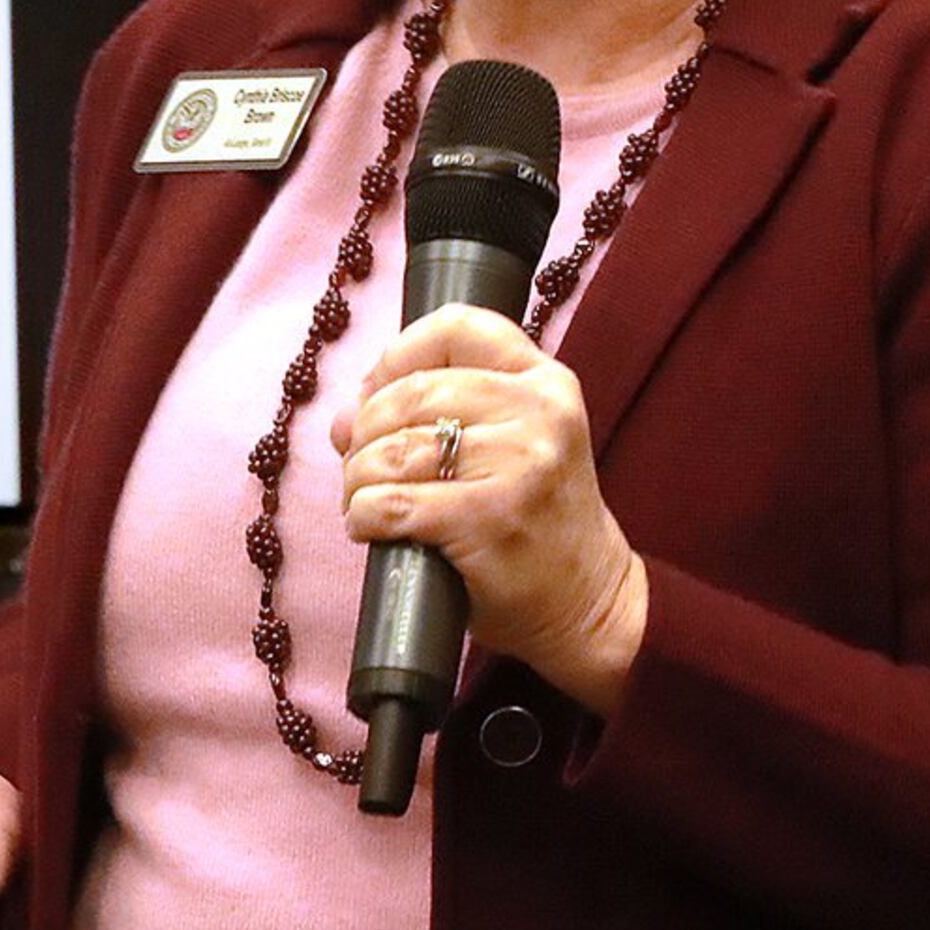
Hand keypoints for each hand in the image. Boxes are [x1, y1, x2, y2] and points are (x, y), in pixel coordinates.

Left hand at [332, 305, 648, 710]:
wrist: (588, 602)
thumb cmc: (533, 519)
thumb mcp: (511, 445)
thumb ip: (435, 414)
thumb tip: (342, 420)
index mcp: (546, 382)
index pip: (457, 326)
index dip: (398, 355)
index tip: (375, 392)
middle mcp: (540, 413)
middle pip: (410, 393)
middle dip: (365, 431)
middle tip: (360, 464)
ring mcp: (520, 466)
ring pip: (394, 450)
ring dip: (358, 479)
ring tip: (363, 499)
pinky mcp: (491, 520)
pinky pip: (393, 504)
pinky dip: (364, 516)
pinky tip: (370, 527)